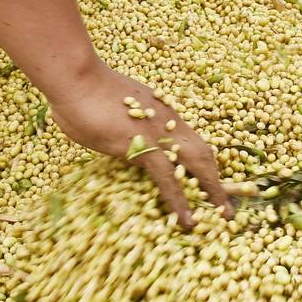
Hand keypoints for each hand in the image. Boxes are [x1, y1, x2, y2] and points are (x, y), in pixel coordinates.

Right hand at [50, 63, 232, 228]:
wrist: (76, 79)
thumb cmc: (80, 90)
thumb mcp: (106, 107)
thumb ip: (114, 122)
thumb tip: (103, 133)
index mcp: (158, 111)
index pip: (186, 137)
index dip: (198, 159)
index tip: (206, 176)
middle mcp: (166, 121)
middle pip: (202, 150)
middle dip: (216, 177)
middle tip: (226, 202)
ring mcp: (159, 133)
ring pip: (198, 164)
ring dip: (211, 191)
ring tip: (222, 216)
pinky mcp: (145, 147)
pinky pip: (169, 179)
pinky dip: (180, 201)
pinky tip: (186, 221)